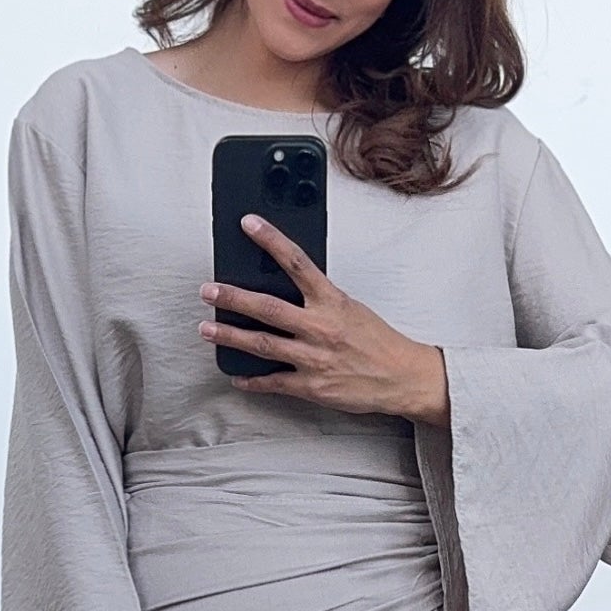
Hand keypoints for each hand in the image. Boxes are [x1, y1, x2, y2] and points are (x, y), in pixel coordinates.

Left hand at [199, 217, 449, 427]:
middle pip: (267, 307)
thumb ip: (320, 299)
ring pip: (262, 344)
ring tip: (207, 329)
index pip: (297, 263)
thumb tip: (287, 286)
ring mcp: (314, 358)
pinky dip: (252, 380)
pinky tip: (237, 377)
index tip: (249, 224)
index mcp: (332, 301)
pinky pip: (273, 382)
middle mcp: (320, 328)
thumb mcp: (351, 308)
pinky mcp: (312, 386)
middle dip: (233, 297)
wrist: (403, 377)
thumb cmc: (379, 342)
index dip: (271, 240)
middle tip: (209, 290)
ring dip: (230, 336)